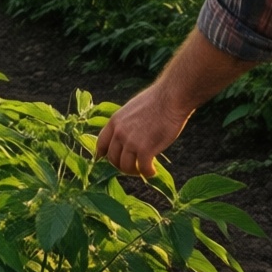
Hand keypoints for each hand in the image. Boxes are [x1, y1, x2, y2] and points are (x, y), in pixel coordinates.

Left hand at [93, 27, 254, 177]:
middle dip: (122, 166)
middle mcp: (119, 132)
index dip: (104, 156)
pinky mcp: (145, 149)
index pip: (101, 144)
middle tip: (134, 167)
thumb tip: (127, 136)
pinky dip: (148, 173)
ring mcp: (131, 141)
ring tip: (144, 169)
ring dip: (135, 171)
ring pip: (125, 167)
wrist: (171, 97)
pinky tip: (153, 171)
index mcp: (114, 121)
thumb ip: (126, 123)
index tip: (111, 162)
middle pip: (112, 159)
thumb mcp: (132, 109)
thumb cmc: (156, 100)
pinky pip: (142, 169)